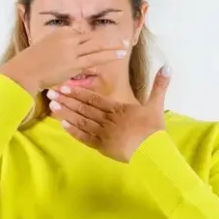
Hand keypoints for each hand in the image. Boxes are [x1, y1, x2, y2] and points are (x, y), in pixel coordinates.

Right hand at [0, 27, 129, 93]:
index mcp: (60, 33)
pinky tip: (118, 56)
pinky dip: (108, 56)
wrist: (24, 71)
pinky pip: (95, 58)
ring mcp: (72, 50)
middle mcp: (67, 38)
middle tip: (122, 39)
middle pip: (92, 37)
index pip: (80, 34)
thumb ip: (57, 48)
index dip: (91, 40)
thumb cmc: (30, 64)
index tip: (100, 43)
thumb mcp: (44, 49)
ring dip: (113, 46)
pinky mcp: (74, 64)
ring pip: (97, 46)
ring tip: (126, 46)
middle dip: (108, 38)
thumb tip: (65, 54)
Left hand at [47, 66, 171, 161]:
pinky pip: (85, 139)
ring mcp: (104, 134)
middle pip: (83, 109)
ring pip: (81, 122)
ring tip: (52, 107)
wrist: (153, 152)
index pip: (93, 99)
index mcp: (117, 109)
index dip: (77, 92)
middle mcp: (107, 120)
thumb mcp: (157, 105)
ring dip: (66, 114)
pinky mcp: (103, 147)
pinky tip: (63, 126)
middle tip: (50, 93)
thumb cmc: (154, 129)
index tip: (64, 86)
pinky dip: (74, 132)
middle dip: (66, 100)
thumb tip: (168, 66)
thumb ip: (159, 85)